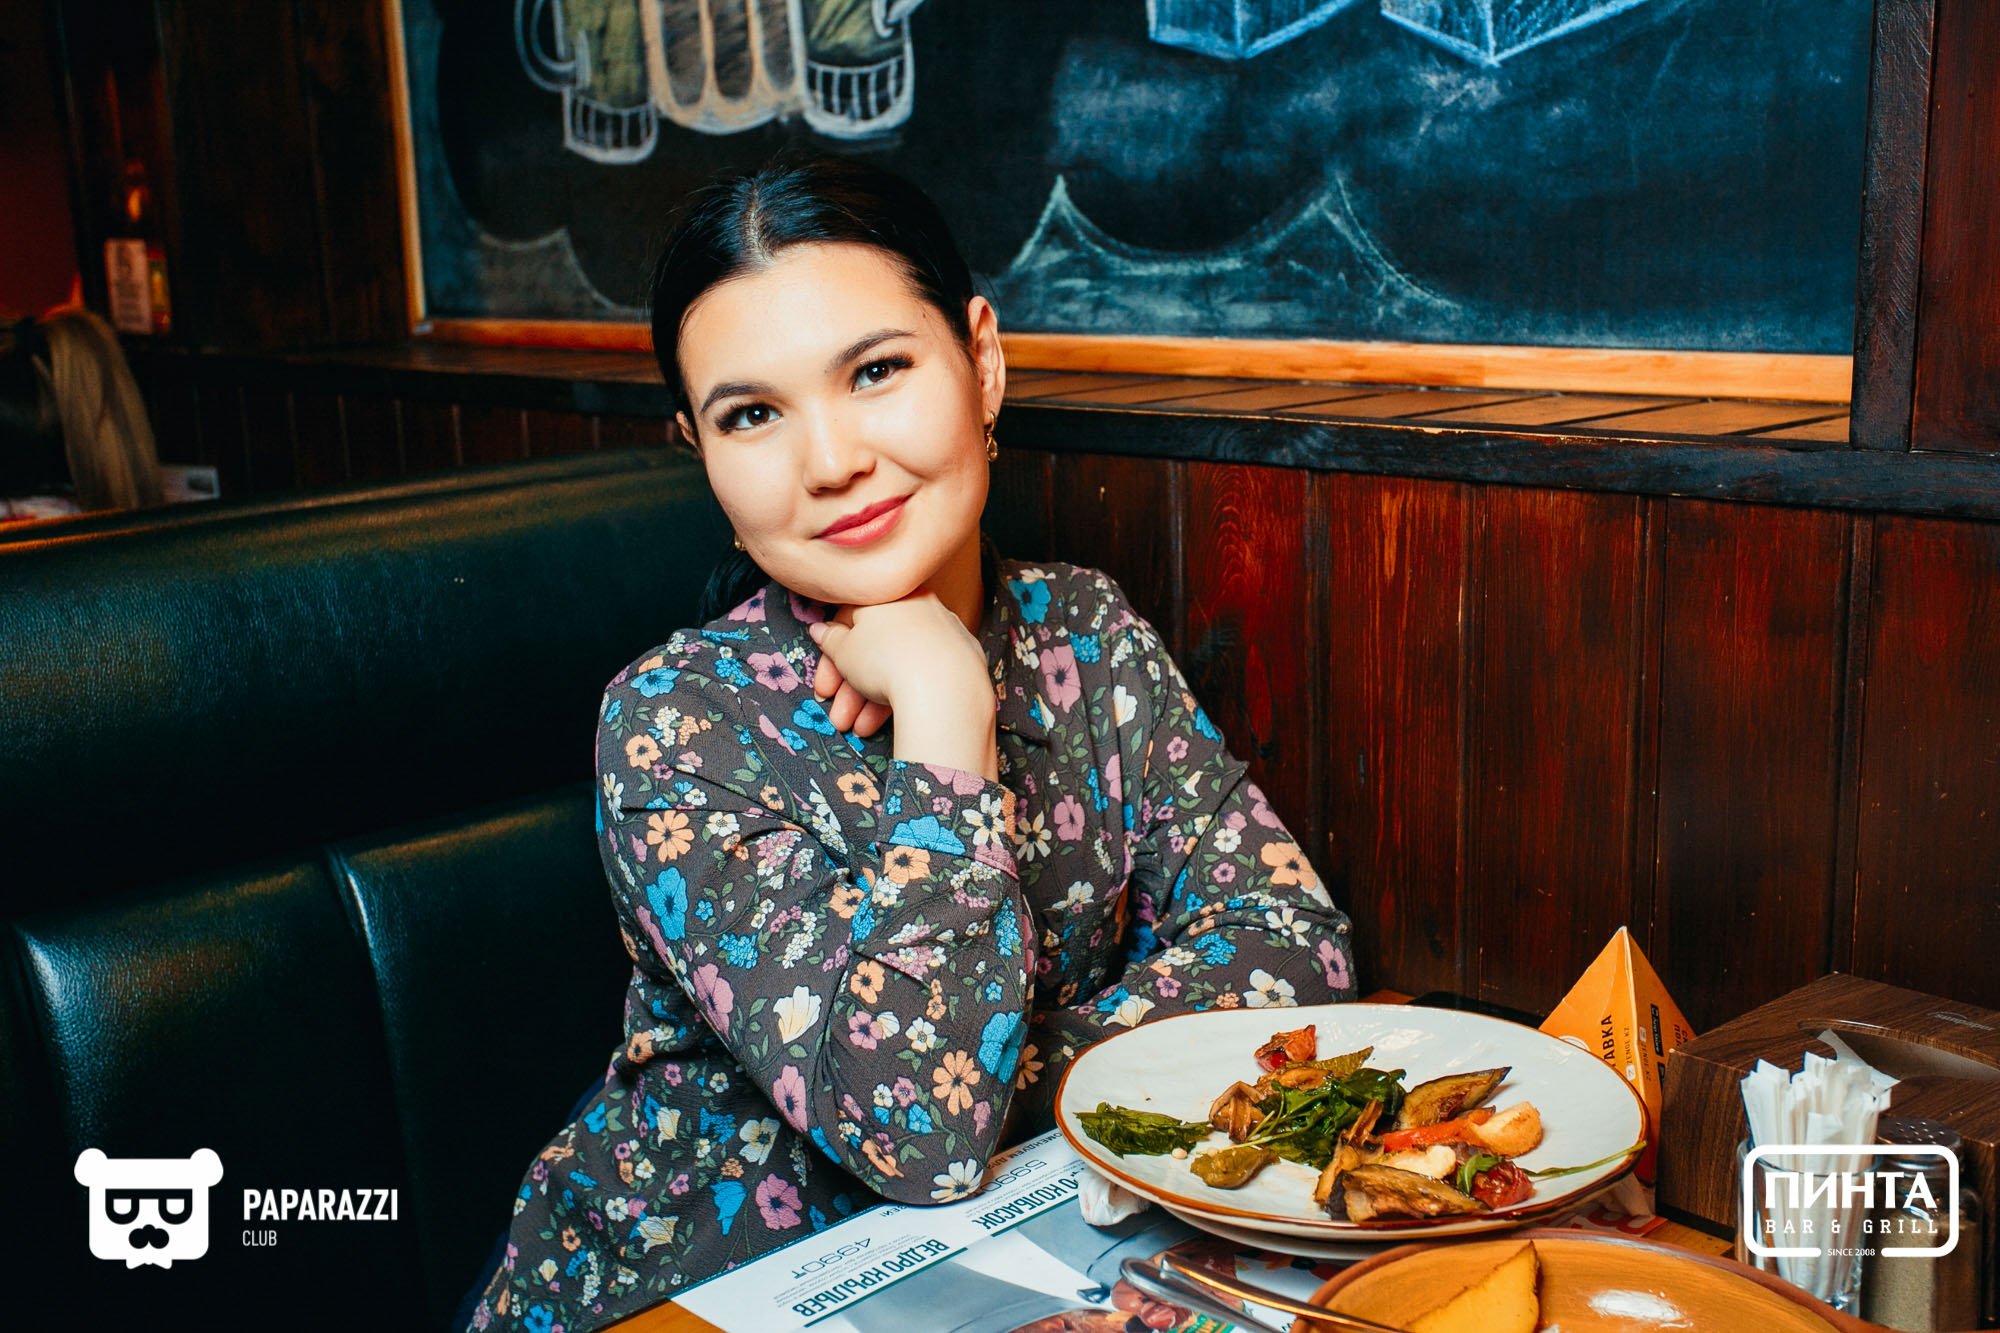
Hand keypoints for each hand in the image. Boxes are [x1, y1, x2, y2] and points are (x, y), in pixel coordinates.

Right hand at [805, 590, 987, 712]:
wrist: (943, 687)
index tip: (825, 687)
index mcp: (888, 594)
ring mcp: (944, 633)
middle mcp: (919, 606)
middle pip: (875, 648)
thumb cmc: (883, 661)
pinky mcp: (963, 658)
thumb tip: (822, 629)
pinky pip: (923, 673)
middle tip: (838, 717)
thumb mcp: (843, 651)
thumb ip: (831, 639)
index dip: (831, 659)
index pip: (850, 622)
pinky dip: (903, 696)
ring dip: (871, 700)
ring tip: (858, 729)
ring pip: (898, 665)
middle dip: (851, 688)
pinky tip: (886, 723)